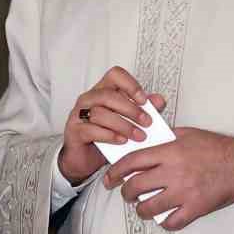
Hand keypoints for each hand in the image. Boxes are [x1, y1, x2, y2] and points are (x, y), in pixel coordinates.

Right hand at [57, 66, 168, 185]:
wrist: (84, 158)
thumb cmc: (104, 137)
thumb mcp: (127, 122)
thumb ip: (143, 109)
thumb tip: (159, 100)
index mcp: (102, 90)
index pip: (115, 75)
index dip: (131, 85)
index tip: (144, 100)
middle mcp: (89, 98)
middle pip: (109, 95)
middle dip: (131, 109)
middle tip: (147, 123)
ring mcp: (78, 114)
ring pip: (100, 112)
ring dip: (123, 125)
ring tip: (138, 136)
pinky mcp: (74, 131)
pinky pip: (91, 130)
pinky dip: (109, 135)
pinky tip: (121, 141)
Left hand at [105, 128, 233, 231]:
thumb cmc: (216, 148)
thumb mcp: (187, 134)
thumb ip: (164, 139)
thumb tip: (144, 144)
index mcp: (170, 152)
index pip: (132, 162)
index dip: (116, 171)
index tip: (111, 177)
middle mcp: (173, 173)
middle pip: (136, 187)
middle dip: (126, 193)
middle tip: (127, 193)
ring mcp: (184, 192)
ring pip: (149, 208)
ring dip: (141, 210)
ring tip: (142, 207)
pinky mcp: (195, 208)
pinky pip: (172, 222)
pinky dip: (165, 222)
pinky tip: (165, 217)